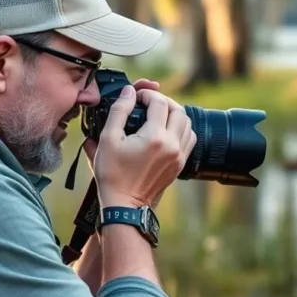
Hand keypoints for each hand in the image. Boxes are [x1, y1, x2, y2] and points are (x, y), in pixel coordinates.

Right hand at [91, 84, 195, 209]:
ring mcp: (179, 155)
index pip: (159, 102)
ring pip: (187, 123)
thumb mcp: (108, 139)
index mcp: (154, 137)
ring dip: (174, 114)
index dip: (147, 94)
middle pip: (178, 110)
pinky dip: (180, 129)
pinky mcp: (180, 164)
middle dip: (163, 101)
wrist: (124, 205)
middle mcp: (172, 145)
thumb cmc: (112, 175)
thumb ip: (119, 111)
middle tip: (148, 102)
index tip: (136, 97)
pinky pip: (189, 139)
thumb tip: (129, 92)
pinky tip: (165, 131)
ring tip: (157, 115)